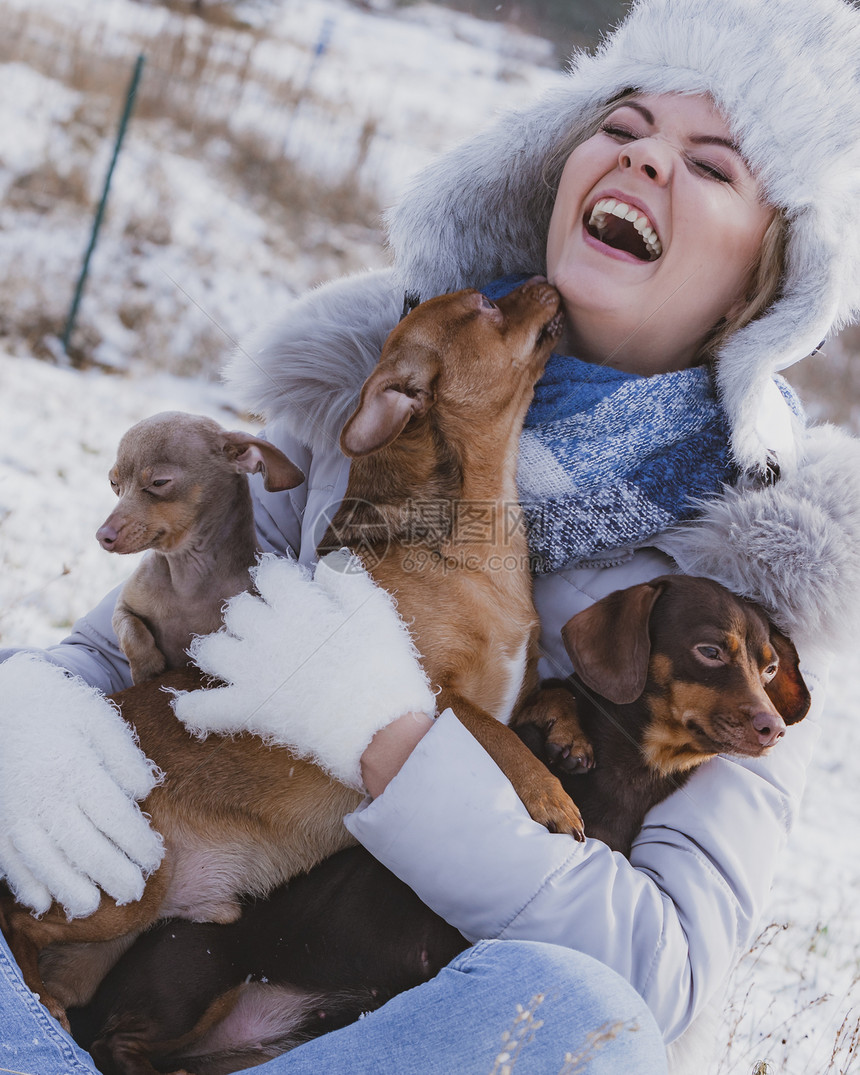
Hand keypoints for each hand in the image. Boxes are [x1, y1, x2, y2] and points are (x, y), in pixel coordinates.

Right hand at [0, 654, 163, 917]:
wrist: (7, 703)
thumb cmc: (62, 710)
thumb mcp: (99, 719)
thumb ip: (123, 756)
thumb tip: (142, 792)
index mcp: (75, 768)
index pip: (112, 815)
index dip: (136, 841)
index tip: (155, 858)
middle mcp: (44, 795)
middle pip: (81, 844)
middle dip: (110, 872)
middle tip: (134, 891)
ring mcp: (16, 811)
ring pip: (44, 859)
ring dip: (68, 886)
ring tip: (92, 906)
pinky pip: (9, 859)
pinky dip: (25, 882)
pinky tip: (43, 900)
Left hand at [173, 550, 435, 789]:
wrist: (377, 726)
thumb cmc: (382, 666)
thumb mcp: (375, 610)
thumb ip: (346, 578)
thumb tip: (324, 561)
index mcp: (298, 604)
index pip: (269, 574)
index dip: (279, 578)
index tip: (289, 589)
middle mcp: (266, 632)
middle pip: (237, 609)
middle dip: (250, 612)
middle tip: (268, 626)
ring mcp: (253, 671)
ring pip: (210, 649)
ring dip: (219, 649)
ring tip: (234, 656)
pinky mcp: (249, 708)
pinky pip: (205, 707)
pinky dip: (195, 707)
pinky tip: (188, 706)